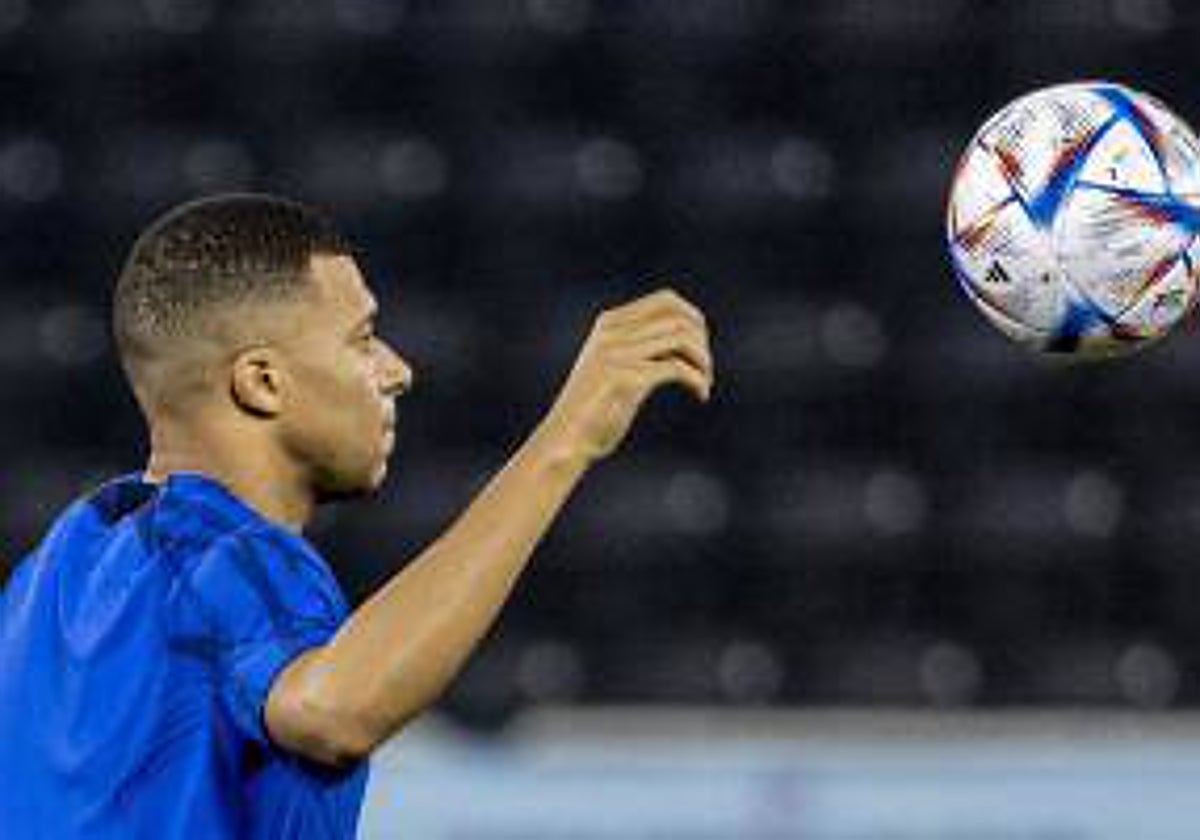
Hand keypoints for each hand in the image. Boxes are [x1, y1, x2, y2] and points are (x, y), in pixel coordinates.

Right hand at [541, 288, 713, 462]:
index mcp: (609, 324)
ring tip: (705, 383)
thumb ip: (635, 344)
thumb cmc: (594, 406)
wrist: (566, 438)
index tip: (700, 343)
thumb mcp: (610, 364)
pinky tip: (701, 395)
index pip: (665, 299)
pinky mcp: (626, 380)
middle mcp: (613, 334)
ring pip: (682, 339)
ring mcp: (618, 355)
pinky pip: (677, 368)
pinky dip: (698, 380)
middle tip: (704, 368)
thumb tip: (682, 332)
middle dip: (702, 342)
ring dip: (704, 361)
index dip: (692, 317)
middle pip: (679, 319)